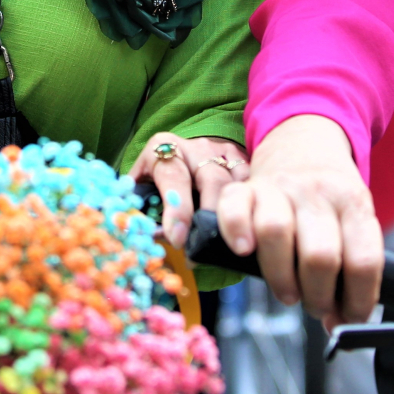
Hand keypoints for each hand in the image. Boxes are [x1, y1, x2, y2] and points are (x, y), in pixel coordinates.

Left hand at [130, 134, 247, 247]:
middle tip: (206, 246)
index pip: (173, 178)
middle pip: (213, 180)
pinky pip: (252, 185)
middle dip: (212, 216)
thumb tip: (144, 237)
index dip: (177, 210)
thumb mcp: (142, 183)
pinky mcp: (242, 160)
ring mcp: (223, 152)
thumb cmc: (158, 176)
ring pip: (237, 185)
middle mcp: (196, 147)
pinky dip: (250, 207)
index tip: (177, 238)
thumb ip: (141, 207)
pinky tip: (246, 228)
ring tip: (229, 245)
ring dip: (235, 217)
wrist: (182, 154)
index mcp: (164, 148)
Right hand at [213, 114, 381, 327]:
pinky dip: (236, 233)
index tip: (350, 319)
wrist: (303, 140)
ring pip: (276, 233)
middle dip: (319, 296)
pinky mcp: (246, 187)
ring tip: (288, 292)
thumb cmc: (330, 197)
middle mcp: (318, 194)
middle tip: (316, 305)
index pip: (364, 261)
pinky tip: (245, 253)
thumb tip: (343, 322)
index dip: (358, 301)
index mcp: (354, 204)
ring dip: (281, 278)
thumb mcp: (354, 220)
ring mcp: (280, 188)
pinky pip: (234, 209)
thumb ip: (353, 267)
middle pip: (320, 255)